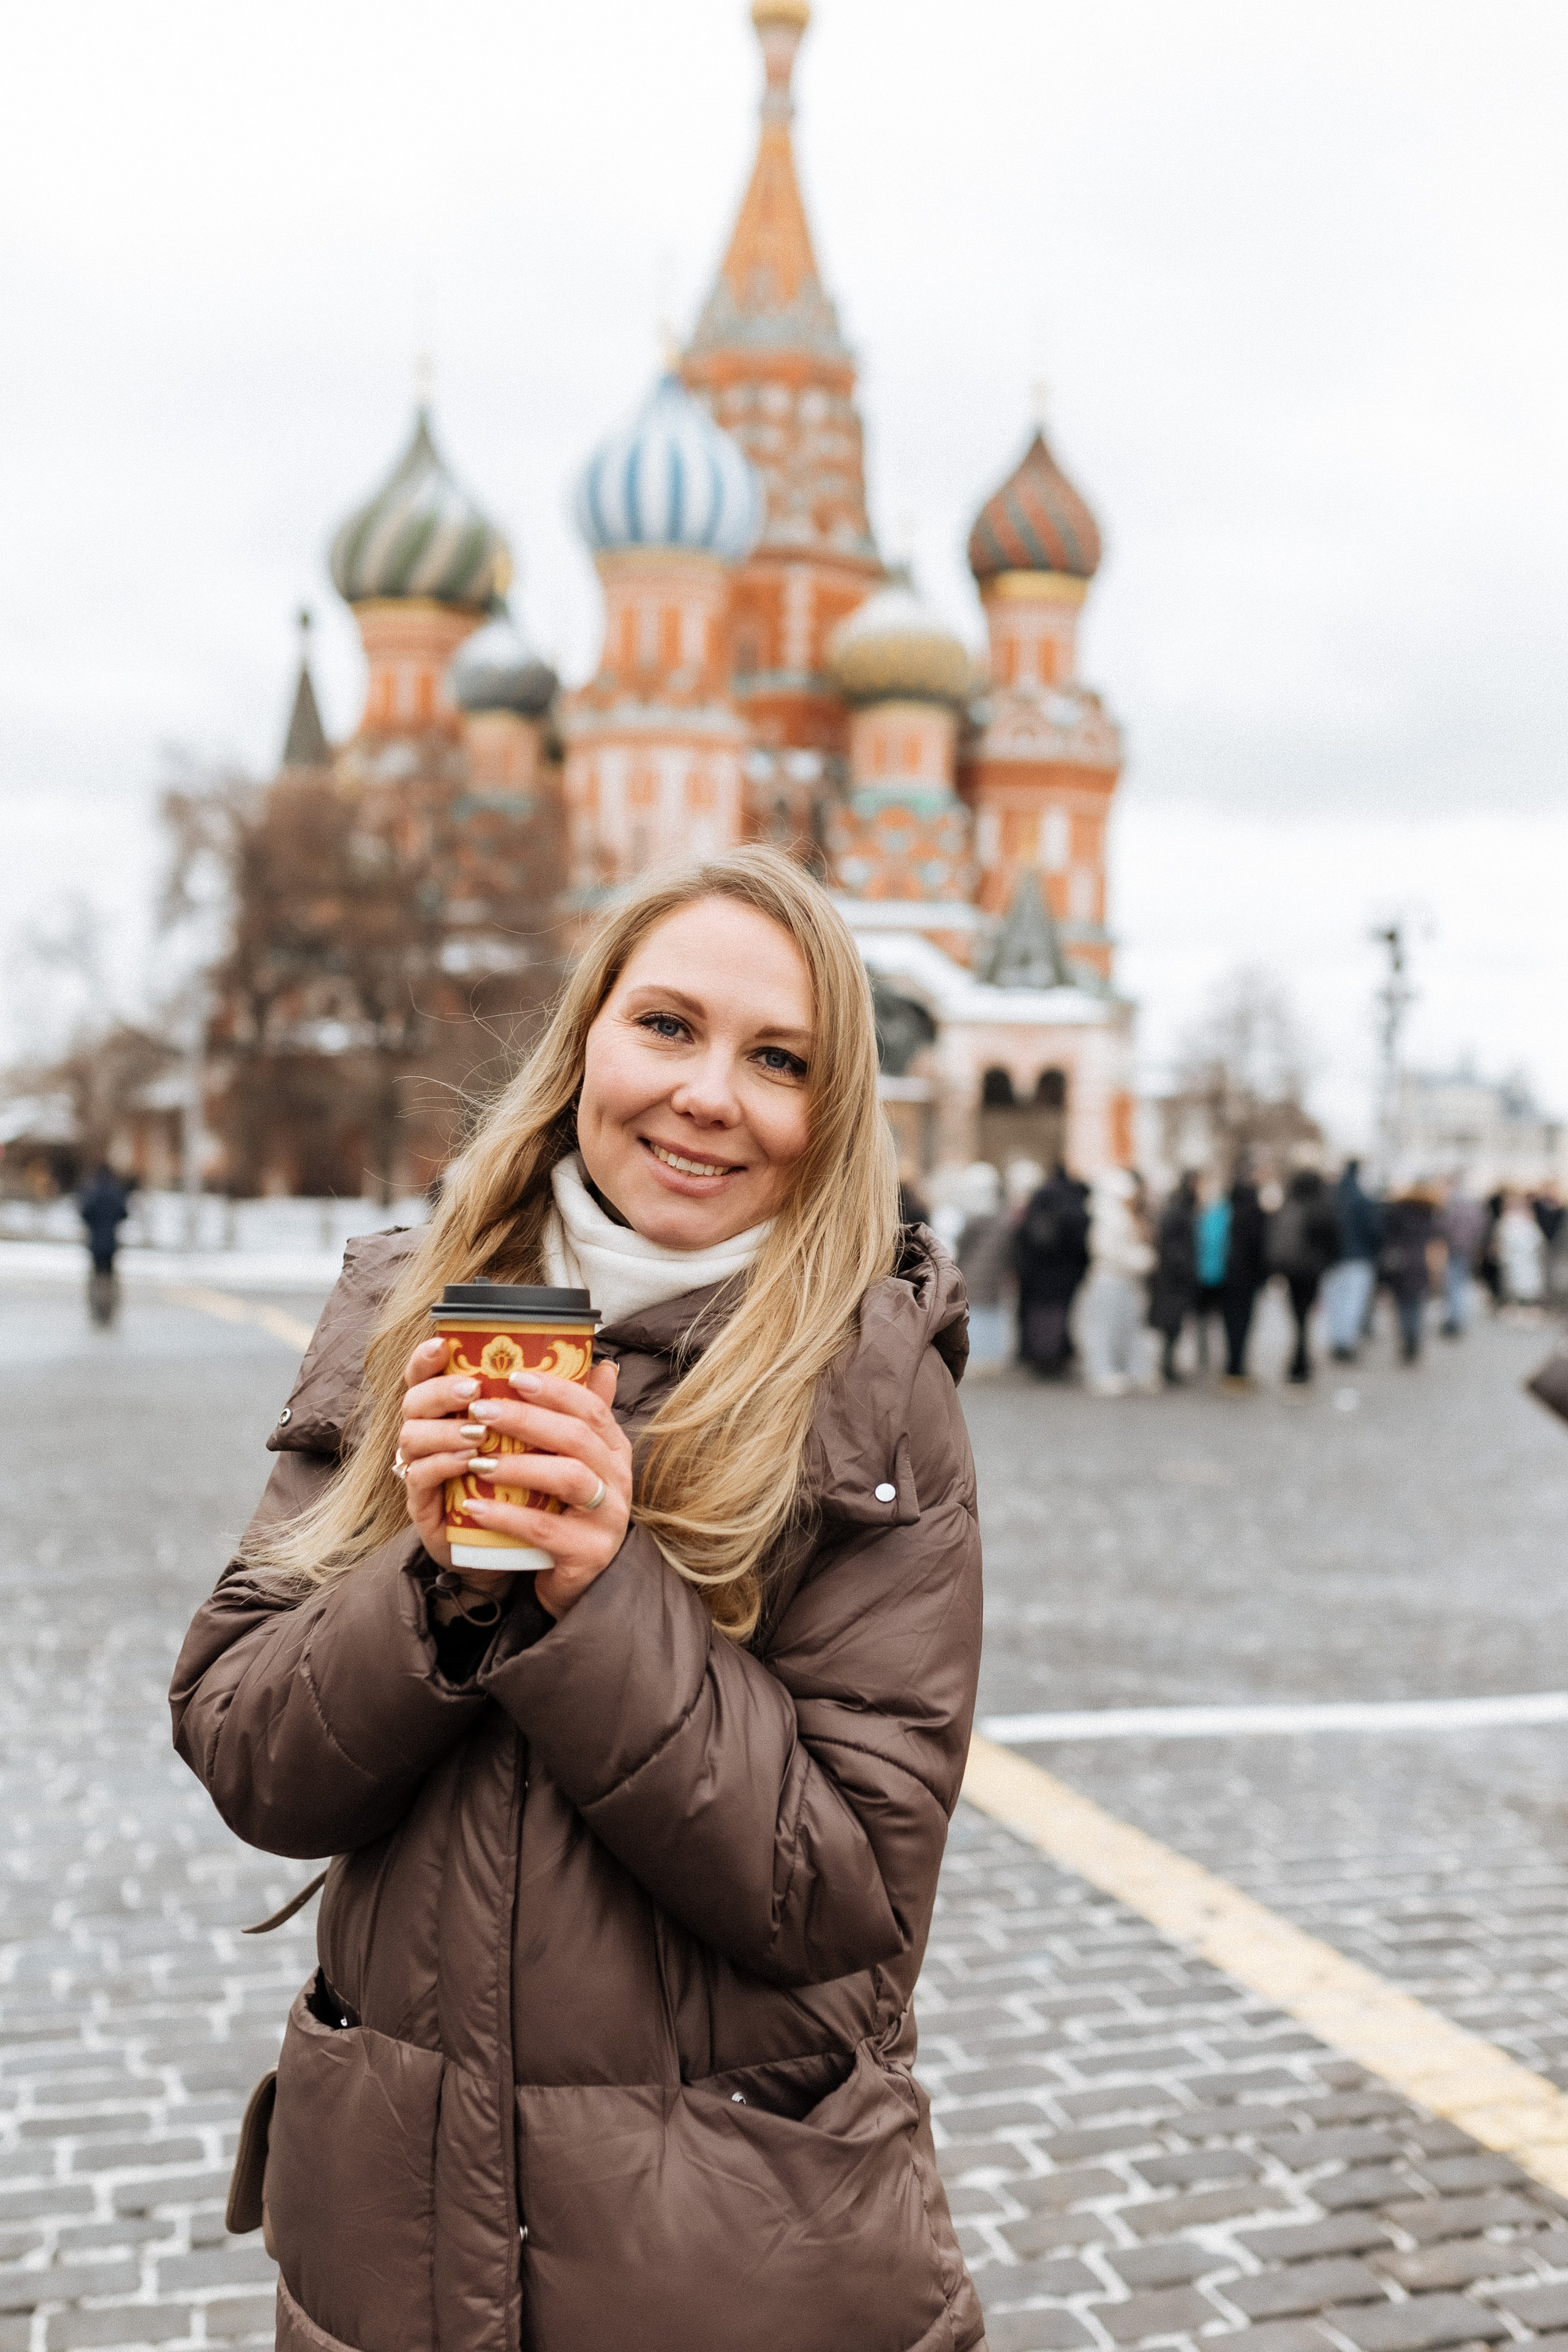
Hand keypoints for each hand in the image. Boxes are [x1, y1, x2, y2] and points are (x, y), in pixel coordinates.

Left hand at [397, 1339, 631, 1618]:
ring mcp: (608, 1516)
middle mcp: (618, 1478)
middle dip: (526, 1419)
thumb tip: (599, 1362)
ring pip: (567, 1477)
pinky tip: (473, 1505)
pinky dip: (507, 1515)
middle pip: (576, 1436)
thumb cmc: (567, 1511)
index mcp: (613, 1448)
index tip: (512, 1376)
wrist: (577, 1581)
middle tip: (479, 1411)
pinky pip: (546, 1529)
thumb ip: (578, 1417)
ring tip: (477, 1459)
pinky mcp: (590, 1552)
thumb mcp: (573, 1461)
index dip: (554, 1388)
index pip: (590, 1407)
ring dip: (518, 1464)